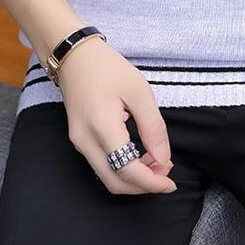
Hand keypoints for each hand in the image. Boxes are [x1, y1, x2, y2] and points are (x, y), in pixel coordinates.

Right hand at [59, 37, 175, 197]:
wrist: (74, 57)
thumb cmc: (107, 68)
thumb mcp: (139, 91)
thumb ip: (153, 128)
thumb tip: (163, 158)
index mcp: (102, 127)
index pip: (127, 170)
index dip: (151, 183)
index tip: (170, 183)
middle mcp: (86, 141)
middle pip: (116, 183)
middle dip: (143, 186)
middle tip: (165, 173)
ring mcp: (79, 143)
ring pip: (108, 178)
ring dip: (134, 179)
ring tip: (155, 163)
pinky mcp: (80, 142)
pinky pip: (103, 167)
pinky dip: (123, 170)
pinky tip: (139, 158)